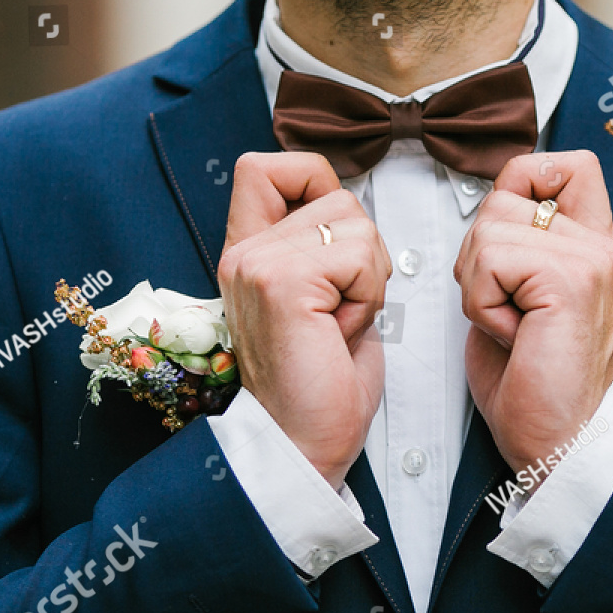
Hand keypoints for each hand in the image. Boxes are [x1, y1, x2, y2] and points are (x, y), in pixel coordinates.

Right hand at [219, 152, 391, 489]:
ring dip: (368, 278)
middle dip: (362, 253)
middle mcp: (244, 253)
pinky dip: (367, 296)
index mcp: (248, 253)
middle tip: (338, 310)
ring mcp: (257, 264)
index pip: (268, 166)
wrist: (300, 446)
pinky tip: (338, 333)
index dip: (315, 180)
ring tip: (338, 324)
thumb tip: (351, 209)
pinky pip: (358, 255)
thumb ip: (321, 248)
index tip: (334, 238)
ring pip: (354, 221)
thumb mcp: (318, 300)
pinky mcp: (281, 282)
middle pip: (336, 193)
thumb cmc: (317, 386)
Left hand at [453, 151, 612, 476]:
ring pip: (490, 226)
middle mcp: (599, 247)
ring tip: (512, 325)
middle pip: (507, 192)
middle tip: (506, 307)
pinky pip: (490, 260)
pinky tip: (513, 335)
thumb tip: (489, 208)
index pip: (564, 165)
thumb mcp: (521, 298)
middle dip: (479, 252)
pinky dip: (482, 303)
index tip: (506, 241)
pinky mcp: (570, 280)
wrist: (560, 444)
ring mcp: (590, 259)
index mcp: (591, 247)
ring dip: (478, 284)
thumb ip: (515, 247)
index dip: (520, 181)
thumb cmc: (535, 386)